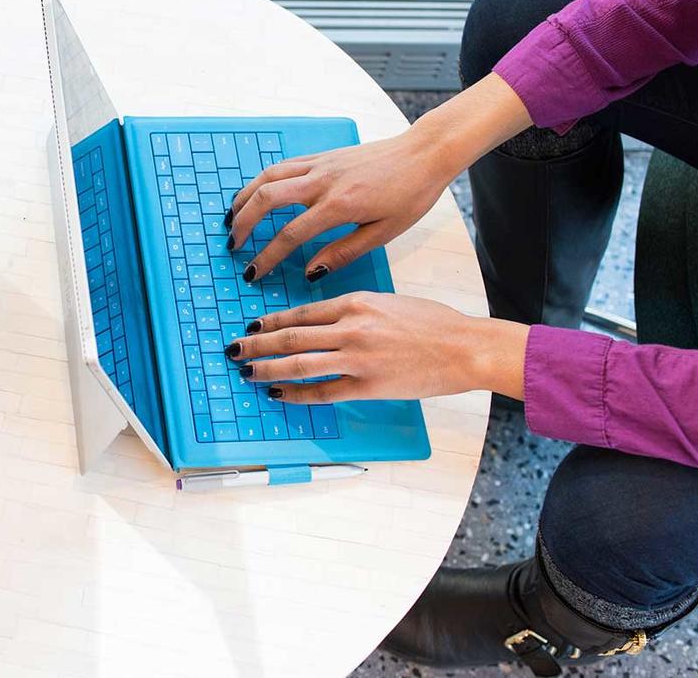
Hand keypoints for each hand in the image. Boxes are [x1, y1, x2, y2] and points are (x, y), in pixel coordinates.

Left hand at [224, 292, 527, 402]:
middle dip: (256, 344)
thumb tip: (327, 319)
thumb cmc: (434, 323)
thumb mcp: (390, 302)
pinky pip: (320, 391)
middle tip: (233, 349)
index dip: (271, 321)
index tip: (252, 326)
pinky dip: (295, 393)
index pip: (301, 312)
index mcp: (356, 302)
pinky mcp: (366, 386)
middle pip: (290, 336)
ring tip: (246, 372)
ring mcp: (356, 358)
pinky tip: (279, 394)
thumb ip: (356, 310)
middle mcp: (350, 328)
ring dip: (266, 368)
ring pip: (297, 363)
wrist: (464, 347)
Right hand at [226, 130, 456, 281]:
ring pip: (268, 176)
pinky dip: (261, 180)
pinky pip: (281, 166)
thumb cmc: (411, 194)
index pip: (289, 235)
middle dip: (243, 223)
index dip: (267, 257)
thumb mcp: (383, 233)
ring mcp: (320, 165)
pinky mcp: (322, 156)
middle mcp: (323, 181)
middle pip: (266, 199)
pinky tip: (256, 194)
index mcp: (339, 205)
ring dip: (245, 197)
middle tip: (234, 245)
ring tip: (233, 218)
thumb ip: (343, 253)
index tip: (254, 273)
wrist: (424, 153)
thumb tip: (310, 272)